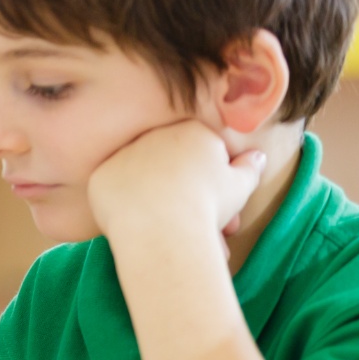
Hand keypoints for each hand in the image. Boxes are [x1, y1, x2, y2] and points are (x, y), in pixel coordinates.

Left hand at [86, 120, 265, 246]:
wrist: (162, 227)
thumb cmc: (208, 205)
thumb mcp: (240, 185)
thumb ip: (249, 168)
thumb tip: (257, 157)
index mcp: (191, 130)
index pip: (203, 151)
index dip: (214, 181)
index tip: (219, 205)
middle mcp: (154, 135)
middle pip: (172, 165)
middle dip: (187, 192)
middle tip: (198, 222)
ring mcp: (123, 153)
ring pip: (144, 178)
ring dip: (157, 199)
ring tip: (172, 229)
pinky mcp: (101, 176)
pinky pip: (117, 191)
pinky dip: (128, 207)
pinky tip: (140, 224)